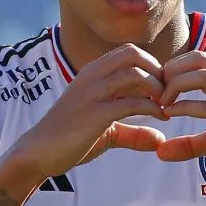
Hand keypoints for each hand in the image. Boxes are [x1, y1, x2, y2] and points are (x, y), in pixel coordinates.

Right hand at [11, 44, 168, 179]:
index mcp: (92, 73)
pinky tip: (160, 119)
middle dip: (157, 70)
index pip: (128, 52)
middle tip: (167, 93)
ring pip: (134, 73)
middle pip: (133, 53)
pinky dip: (152, 108)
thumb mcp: (106, 132)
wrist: (38, 153)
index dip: (152, 65)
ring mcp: (92, 93)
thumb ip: (133, 133)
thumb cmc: (69, 139)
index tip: (162, 88)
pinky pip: (131, 102)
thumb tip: (160, 139)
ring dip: (157, 88)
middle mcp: (91, 76)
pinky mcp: (95, 114)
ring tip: (166, 105)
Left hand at [155, 51, 205, 183]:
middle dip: (171, 70)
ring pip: (203, 76)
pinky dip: (184, 107)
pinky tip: (169, 114)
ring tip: (160, 102)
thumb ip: (188, 144)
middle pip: (198, 59)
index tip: (157, 88)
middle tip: (155, 91)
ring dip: (175, 85)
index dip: (173, 67)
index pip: (198, 58)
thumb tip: (160, 152)